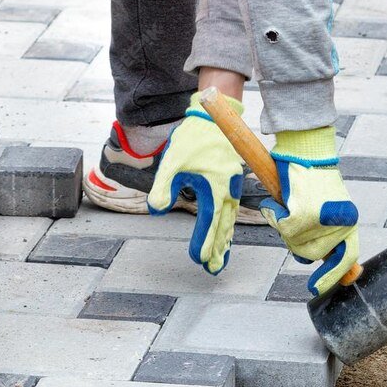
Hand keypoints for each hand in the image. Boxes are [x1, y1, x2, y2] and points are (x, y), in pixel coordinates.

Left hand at [147, 92, 245, 274]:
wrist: (213, 118)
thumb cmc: (192, 139)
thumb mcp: (172, 161)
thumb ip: (163, 187)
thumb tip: (155, 210)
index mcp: (214, 187)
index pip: (208, 221)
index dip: (203, 242)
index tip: (198, 259)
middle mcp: (227, 190)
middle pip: (223, 226)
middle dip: (218, 249)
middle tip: (213, 269)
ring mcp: (231, 187)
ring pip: (229, 220)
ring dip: (224, 241)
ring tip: (220, 259)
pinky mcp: (230, 184)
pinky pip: (231, 211)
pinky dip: (228, 226)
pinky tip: (224, 235)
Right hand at [259, 126, 359, 295]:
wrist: (305, 148)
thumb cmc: (312, 176)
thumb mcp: (328, 207)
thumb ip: (326, 232)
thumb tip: (316, 261)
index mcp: (350, 221)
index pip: (348, 258)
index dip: (333, 276)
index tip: (317, 288)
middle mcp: (343, 223)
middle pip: (314, 256)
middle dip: (299, 245)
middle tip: (291, 223)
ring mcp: (324, 221)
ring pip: (296, 245)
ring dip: (285, 229)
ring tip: (288, 205)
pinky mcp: (305, 215)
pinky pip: (284, 230)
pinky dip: (275, 217)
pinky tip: (279, 201)